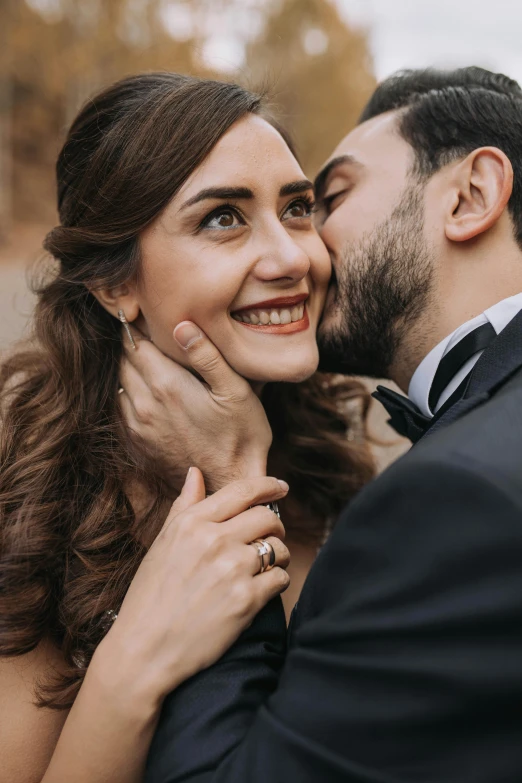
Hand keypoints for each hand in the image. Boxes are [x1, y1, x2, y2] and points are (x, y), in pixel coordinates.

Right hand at [93, 468, 289, 709]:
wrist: (144, 651)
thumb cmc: (150, 597)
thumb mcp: (161, 544)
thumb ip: (184, 506)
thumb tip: (196, 472)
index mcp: (192, 523)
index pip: (242, 491)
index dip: (268, 485)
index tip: (281, 487)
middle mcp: (214, 540)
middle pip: (268, 517)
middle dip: (275, 525)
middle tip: (270, 537)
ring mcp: (232, 569)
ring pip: (278, 547)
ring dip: (278, 556)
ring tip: (265, 567)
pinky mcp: (247, 599)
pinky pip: (281, 578)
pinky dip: (277, 582)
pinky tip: (261, 590)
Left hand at [119, 322, 271, 492]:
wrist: (230, 483)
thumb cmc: (240, 434)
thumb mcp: (235, 390)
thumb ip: (207, 355)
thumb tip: (181, 324)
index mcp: (166, 384)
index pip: (134, 342)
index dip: (139, 327)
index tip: (149, 319)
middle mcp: (144, 403)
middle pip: (124, 361)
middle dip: (134, 346)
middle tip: (152, 335)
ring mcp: (137, 425)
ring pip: (120, 383)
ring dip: (131, 370)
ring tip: (153, 362)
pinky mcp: (138, 442)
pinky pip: (122, 407)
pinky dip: (131, 394)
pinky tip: (151, 392)